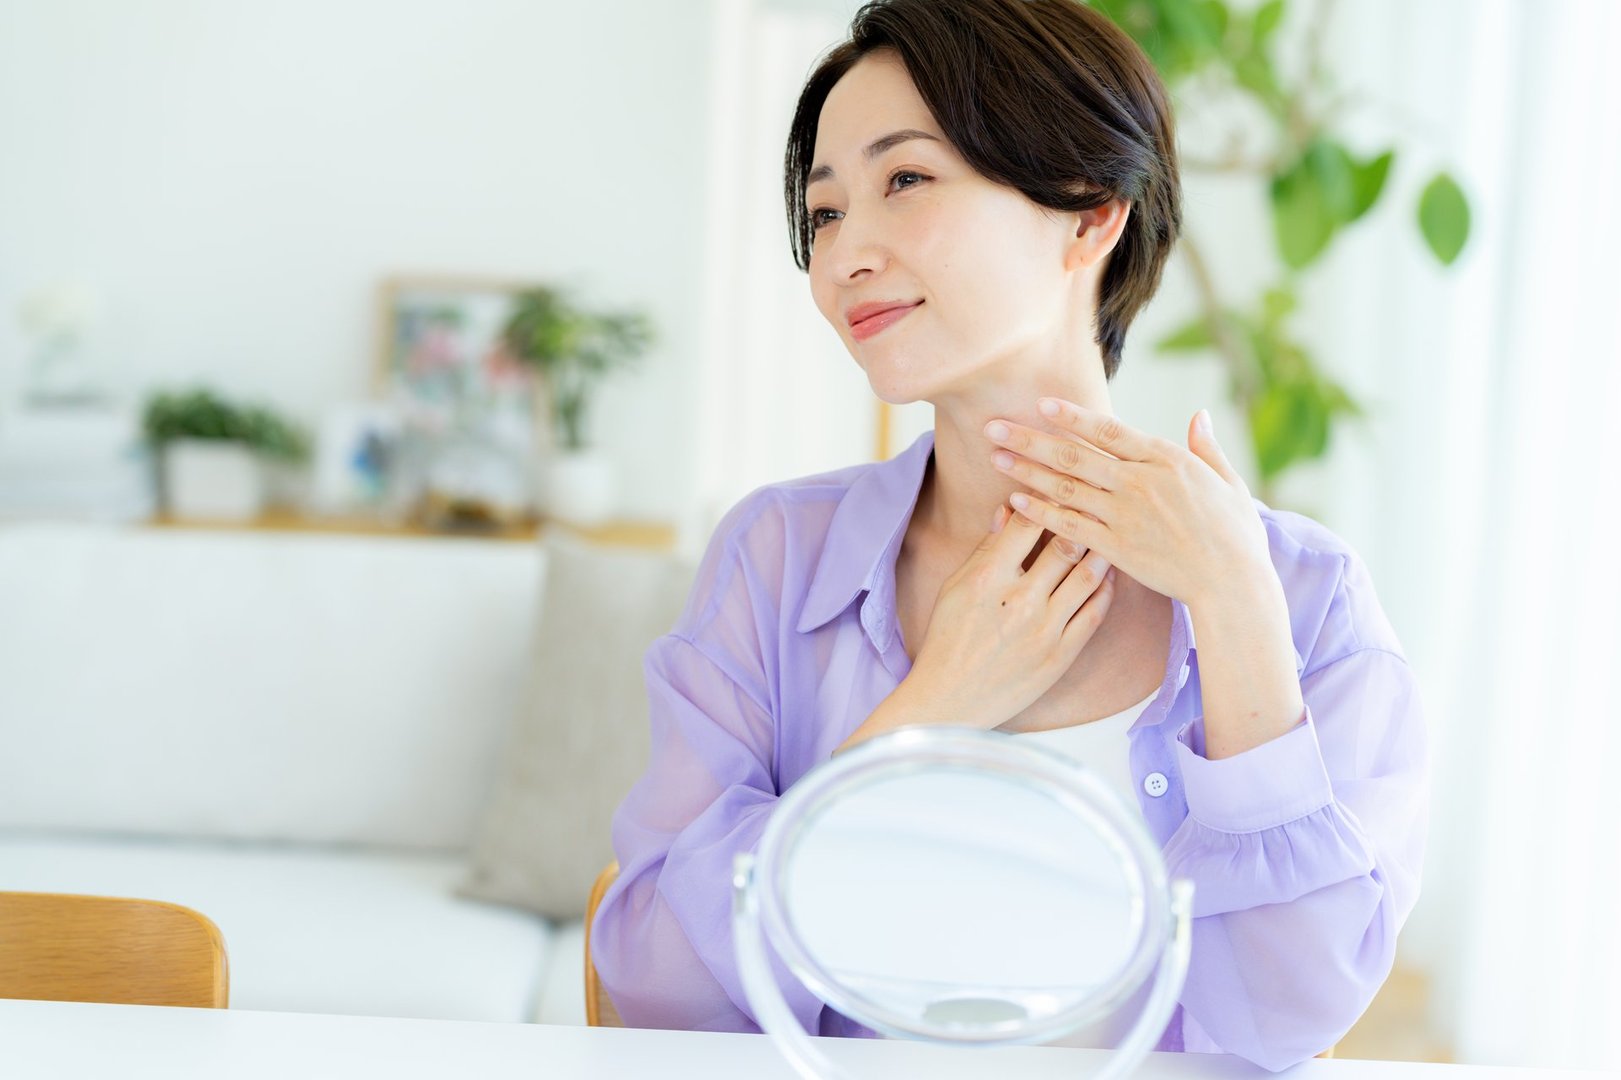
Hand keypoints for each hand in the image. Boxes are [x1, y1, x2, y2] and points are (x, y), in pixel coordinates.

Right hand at [901, 501, 1116, 730]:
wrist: (950, 700)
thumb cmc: (949, 639)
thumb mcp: (956, 587)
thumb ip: (987, 548)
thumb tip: (1010, 510)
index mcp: (987, 578)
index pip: (1027, 524)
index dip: (1044, 500)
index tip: (1056, 489)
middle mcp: (1019, 600)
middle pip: (1064, 544)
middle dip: (1080, 521)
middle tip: (1094, 506)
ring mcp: (1044, 628)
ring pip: (1087, 575)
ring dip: (1099, 551)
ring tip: (1107, 536)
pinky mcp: (1062, 654)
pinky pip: (1095, 613)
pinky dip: (1105, 589)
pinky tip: (1107, 576)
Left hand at [983, 400, 1269, 606]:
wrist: (1232, 581)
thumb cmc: (1235, 532)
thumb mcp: (1228, 481)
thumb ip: (1206, 448)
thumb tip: (1199, 415)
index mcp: (1166, 460)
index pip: (1109, 430)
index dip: (1072, 416)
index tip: (1041, 404)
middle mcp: (1140, 482)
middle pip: (1074, 454)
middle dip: (1030, 438)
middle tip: (993, 427)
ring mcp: (1125, 515)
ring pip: (1065, 487)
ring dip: (1026, 471)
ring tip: (995, 457)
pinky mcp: (1116, 547)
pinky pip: (1069, 525)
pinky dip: (1041, 512)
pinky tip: (1014, 502)